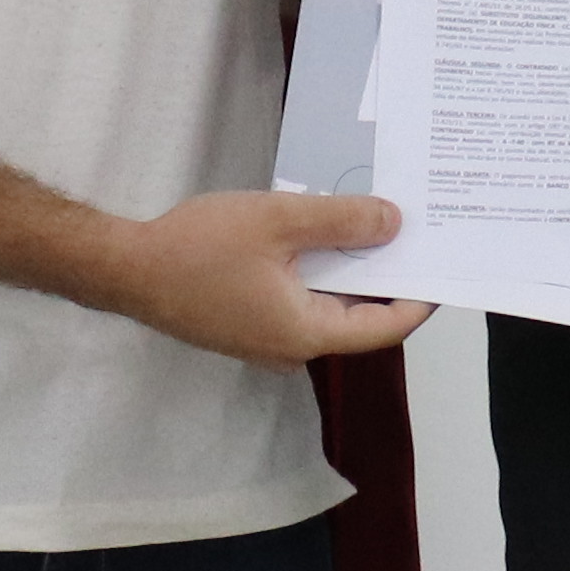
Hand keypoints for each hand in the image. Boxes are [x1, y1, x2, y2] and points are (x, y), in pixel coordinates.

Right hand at [101, 191, 432, 367]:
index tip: (444, 268)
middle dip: (386, 277)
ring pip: (327, 307)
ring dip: (349, 271)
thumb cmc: (197, 248)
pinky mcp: (247, 326)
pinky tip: (323, 236)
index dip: (419, 300)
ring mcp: (267, 341)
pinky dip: (318, 273)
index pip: (384, 328)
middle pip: (357, 318)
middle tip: (415, 236)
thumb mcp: (278, 221)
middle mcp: (291, 349)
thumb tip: (394, 224)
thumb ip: (341, 223)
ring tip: (374, 227)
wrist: (124, 269)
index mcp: (306, 334)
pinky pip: (298, 301)